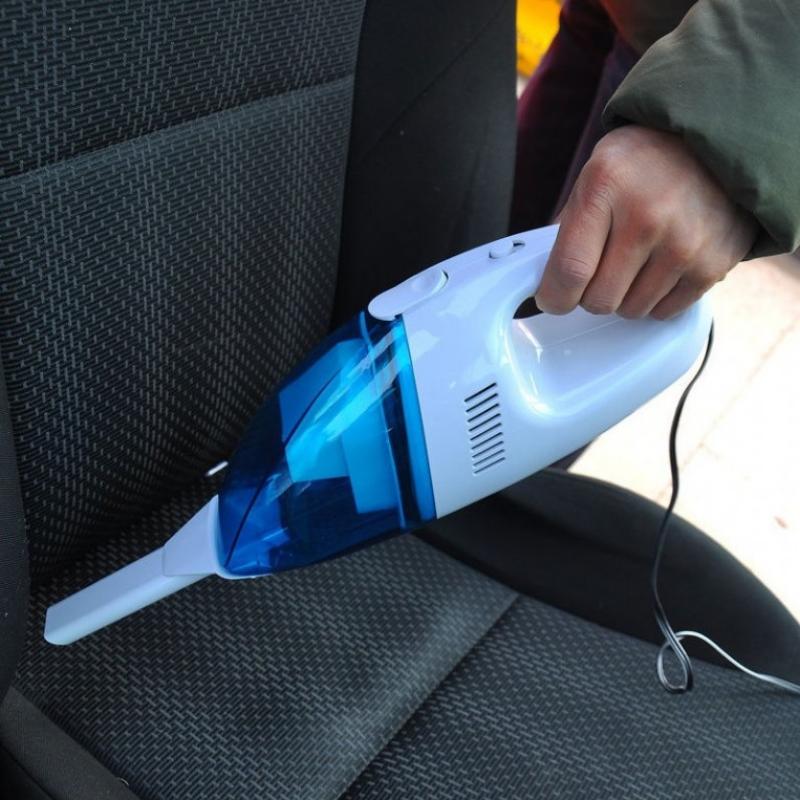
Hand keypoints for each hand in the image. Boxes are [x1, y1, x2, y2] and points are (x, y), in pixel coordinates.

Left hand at [535, 125, 757, 318]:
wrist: (718, 145)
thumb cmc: (643, 165)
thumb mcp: (594, 176)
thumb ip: (570, 227)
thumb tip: (548, 283)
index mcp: (606, 186)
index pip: (570, 269)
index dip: (555, 296)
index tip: (553, 299)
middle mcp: (648, 215)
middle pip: (599, 299)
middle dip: (591, 294)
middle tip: (600, 271)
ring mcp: (684, 243)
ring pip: (631, 310)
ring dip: (625, 297)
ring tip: (636, 262)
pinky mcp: (712, 264)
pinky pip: (664, 312)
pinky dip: (655, 299)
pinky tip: (660, 268)